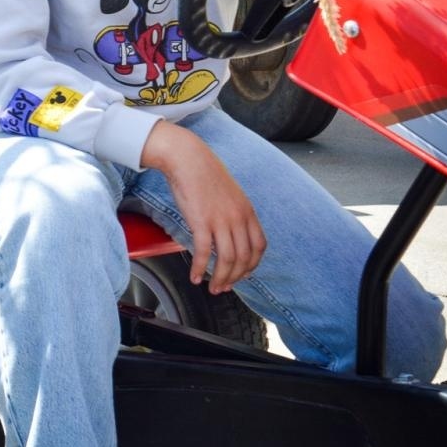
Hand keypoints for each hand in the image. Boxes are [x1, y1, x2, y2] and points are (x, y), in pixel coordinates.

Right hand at [141, 120, 266, 293]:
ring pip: (227, 260)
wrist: (187, 158)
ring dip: (220, 279)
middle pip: (244, 258)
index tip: (241, 275)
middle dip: (235, 278)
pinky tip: (195, 277)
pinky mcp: (201, 221)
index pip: (259, 247)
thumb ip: (233, 212)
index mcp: (247, 211)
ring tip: (212, 288)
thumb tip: (228, 231)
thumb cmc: (203, 174)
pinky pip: (204, 252)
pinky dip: (201, 269)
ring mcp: (221, 220)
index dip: (252, 266)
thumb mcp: (229, 194)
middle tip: (224, 287)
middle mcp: (238, 218)